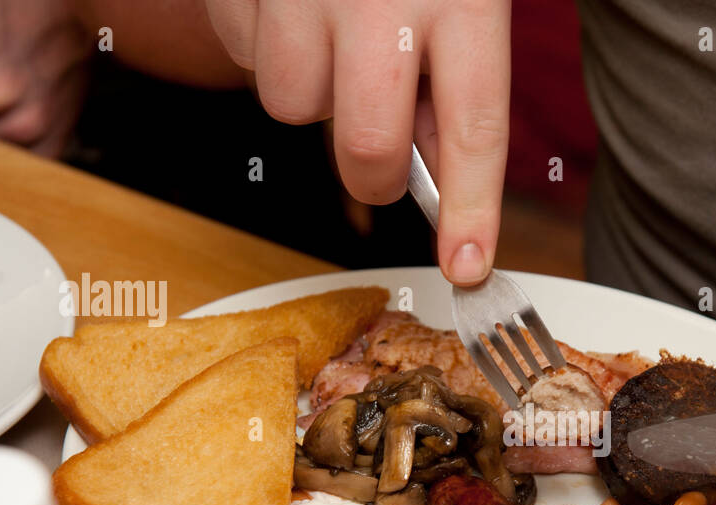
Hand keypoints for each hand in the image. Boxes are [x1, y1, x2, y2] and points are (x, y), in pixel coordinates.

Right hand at [204, 0, 509, 286]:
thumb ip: (455, 71)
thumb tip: (435, 168)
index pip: (474, 131)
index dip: (472, 210)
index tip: (468, 268)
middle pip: (367, 147)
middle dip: (374, 167)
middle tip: (381, 144)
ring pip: (291, 105)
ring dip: (311, 92)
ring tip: (331, 34)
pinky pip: (241, 55)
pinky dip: (265, 45)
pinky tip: (292, 5)